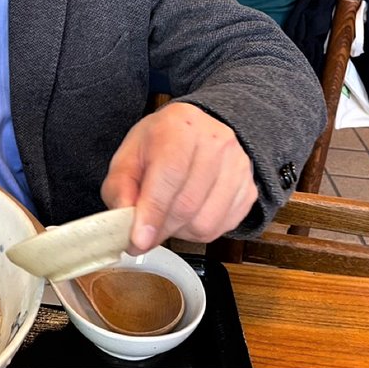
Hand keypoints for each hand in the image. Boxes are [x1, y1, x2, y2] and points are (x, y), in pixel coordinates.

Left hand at [101, 103, 257, 252]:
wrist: (195, 134)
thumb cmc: (158, 147)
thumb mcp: (127, 158)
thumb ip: (120, 189)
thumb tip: (124, 222)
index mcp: (180, 127)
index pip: (169, 175)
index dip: (152, 212)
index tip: (138, 240)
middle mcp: (215, 141)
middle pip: (187, 205)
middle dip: (160, 229)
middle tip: (142, 237)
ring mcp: (238, 165)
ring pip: (205, 222)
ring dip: (180, 232)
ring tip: (168, 216)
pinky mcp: (248, 189)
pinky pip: (221, 228)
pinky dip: (198, 231)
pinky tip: (188, 215)